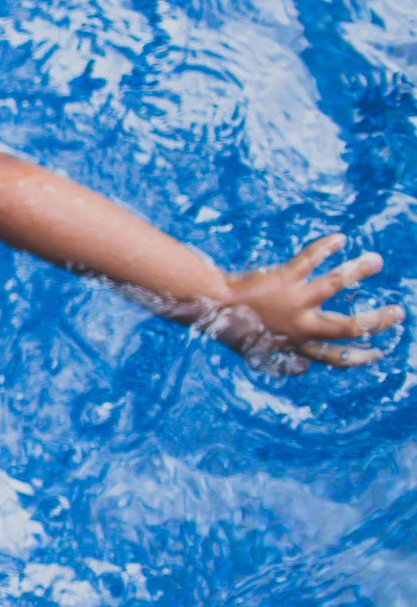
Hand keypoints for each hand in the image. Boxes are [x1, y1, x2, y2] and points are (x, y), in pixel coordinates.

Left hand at [205, 234, 403, 371]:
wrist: (208, 306)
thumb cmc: (232, 327)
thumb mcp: (258, 351)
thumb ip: (282, 360)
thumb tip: (305, 368)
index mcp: (295, 344)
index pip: (334, 356)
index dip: (359, 357)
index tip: (379, 353)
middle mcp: (299, 324)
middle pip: (347, 326)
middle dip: (376, 321)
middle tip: (398, 313)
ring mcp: (293, 300)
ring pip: (335, 284)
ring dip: (358, 271)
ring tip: (376, 261)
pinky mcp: (283, 278)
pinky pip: (309, 259)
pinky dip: (325, 247)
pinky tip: (339, 238)